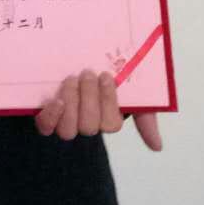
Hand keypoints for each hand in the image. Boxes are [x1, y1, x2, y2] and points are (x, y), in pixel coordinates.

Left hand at [34, 69, 162, 151]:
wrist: (79, 56)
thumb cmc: (107, 77)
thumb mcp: (133, 93)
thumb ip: (145, 118)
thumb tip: (157, 148)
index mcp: (108, 120)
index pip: (110, 124)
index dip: (108, 101)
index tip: (106, 76)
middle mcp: (87, 125)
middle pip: (88, 127)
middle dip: (88, 98)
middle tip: (87, 73)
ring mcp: (66, 122)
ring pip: (68, 130)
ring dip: (71, 102)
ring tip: (72, 79)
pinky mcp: (46, 117)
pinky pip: (46, 127)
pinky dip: (51, 116)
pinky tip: (56, 100)